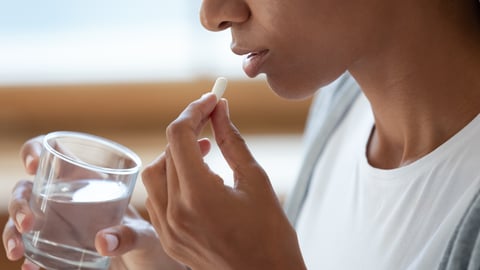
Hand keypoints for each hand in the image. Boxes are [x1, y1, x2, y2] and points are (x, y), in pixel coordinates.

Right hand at [2, 136, 184, 269]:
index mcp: (87, 179)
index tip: (33, 165)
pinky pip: (34, 250)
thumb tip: (103, 242)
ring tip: (19, 252)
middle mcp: (66, 197)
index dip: (35, 151)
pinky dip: (29, 259)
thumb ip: (129, 235)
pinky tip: (30, 268)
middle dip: (20, 203)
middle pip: (27, 189)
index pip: (53, 153)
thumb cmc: (147, 237)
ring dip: (12, 232)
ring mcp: (57, 223)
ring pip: (22, 219)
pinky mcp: (56, 247)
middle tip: (27, 224)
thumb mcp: (143, 234)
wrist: (147, 263)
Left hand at [142, 93, 305, 269]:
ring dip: (175, 154)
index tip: (211, 99)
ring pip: (155, 175)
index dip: (195, 111)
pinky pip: (158, 198)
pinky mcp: (169, 239)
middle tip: (210, 118)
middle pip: (166, 152)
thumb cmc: (271, 234)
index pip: (180, 136)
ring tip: (204, 149)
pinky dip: (172, 179)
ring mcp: (168, 230)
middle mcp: (175, 213)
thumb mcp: (256, 180)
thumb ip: (232, 141)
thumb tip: (220, 109)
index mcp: (199, 196)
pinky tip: (196, 178)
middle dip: (188, 129)